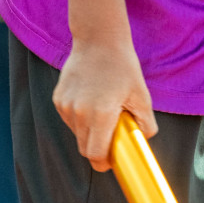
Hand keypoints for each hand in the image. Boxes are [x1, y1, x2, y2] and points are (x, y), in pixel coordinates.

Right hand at [53, 37, 156, 172]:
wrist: (98, 39)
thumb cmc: (123, 66)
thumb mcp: (141, 94)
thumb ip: (145, 123)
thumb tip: (143, 141)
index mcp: (101, 114)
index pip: (95, 154)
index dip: (104, 163)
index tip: (112, 160)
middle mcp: (79, 112)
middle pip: (84, 148)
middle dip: (98, 149)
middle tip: (112, 136)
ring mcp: (65, 105)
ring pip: (76, 133)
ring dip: (89, 132)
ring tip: (104, 111)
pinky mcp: (58, 98)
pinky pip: (69, 119)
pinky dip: (80, 119)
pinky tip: (92, 100)